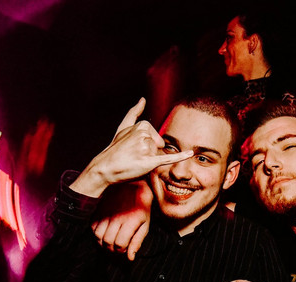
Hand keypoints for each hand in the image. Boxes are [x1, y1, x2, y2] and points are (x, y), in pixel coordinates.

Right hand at [71, 98, 192, 196]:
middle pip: (159, 146)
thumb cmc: (116, 149)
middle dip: (149, 153)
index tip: (133, 148)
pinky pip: (168, 158)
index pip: (156, 137)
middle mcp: (144, 134)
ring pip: (158, 155)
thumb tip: (143, 99)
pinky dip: (180, 156)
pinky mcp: (148, 161)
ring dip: (148, 161)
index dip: (147, 146)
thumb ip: (133, 113)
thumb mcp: (123, 128)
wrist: (105, 167)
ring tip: (134, 161)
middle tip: (133, 156)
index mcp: (142, 125)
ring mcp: (146, 147)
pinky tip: (190, 153)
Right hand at [92, 181, 151, 259]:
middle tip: (115, 247)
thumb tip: (130, 258)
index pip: (120, 244)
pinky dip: (96, 233)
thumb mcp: (145, 225)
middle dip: (111, 249)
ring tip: (109, 241)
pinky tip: (104, 232)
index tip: (123, 249)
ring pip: (98, 235)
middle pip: (107, 241)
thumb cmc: (141, 208)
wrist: (134, 185)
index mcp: (131, 220)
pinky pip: (92, 226)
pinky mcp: (99, 208)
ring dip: (102, 242)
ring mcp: (107, 211)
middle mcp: (117, 216)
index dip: (120, 250)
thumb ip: (137, 242)